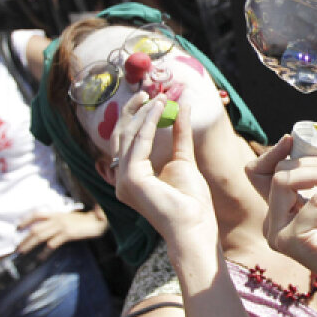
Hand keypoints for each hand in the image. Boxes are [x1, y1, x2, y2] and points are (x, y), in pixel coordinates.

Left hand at [16, 207, 105, 253]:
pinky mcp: (68, 233)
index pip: (37, 215)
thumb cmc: (87, 221)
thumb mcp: (71, 219)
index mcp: (58, 214)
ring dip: (29, 245)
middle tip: (17, 249)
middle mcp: (58, 218)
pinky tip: (40, 258)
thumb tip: (48, 229)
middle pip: (36, 228)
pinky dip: (44, 252)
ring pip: (40, 235)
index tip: (17, 228)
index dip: (26, 221)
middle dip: (24, 239)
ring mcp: (63, 226)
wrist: (102, 220)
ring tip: (22, 253)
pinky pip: (52, 244)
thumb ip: (60, 222)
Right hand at [111, 92, 215, 245]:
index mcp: (132, 176)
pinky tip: (159, 110)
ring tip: (160, 98)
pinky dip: (148, 125)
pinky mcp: (131, 180)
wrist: (195, 225)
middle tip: (149, 92)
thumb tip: (182, 106)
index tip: (150, 97)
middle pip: (122, 136)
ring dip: (144, 114)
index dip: (136, 117)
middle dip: (134, 111)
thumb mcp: (184, 159)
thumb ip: (180, 135)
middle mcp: (122, 179)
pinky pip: (138, 145)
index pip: (127, 140)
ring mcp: (123, 181)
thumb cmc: (191, 202)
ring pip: (128, 137)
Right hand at [263, 153, 316, 298]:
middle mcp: (272, 222)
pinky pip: (315, 203)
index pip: (257, 173)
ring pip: (284, 181)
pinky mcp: (292, 241)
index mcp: (278, 209)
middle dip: (312, 162)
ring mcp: (278, 233)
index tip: (292, 139)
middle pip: (277, 172)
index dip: (271, 153)